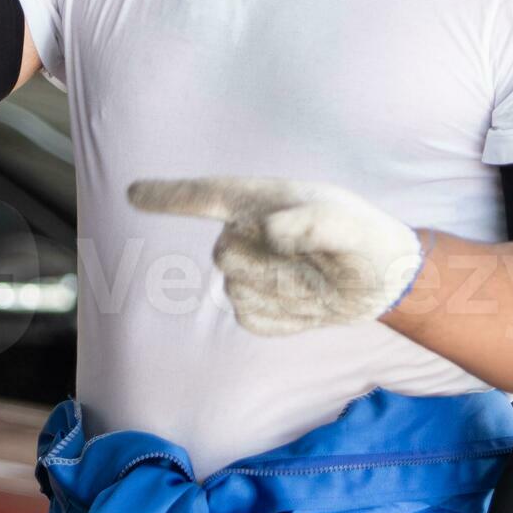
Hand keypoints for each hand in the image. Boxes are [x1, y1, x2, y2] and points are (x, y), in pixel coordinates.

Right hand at [127, 178, 425, 336]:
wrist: (380, 282)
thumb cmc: (365, 238)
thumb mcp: (352, 226)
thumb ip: (315, 221)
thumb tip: (269, 229)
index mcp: (259, 200)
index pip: (203, 196)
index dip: (167, 196)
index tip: (132, 193)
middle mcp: (244, 232)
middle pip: (222, 252)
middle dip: (263, 260)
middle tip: (315, 257)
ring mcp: (246, 274)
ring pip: (235, 289)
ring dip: (280, 290)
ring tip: (316, 278)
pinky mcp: (254, 310)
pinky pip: (251, 319)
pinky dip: (284, 318)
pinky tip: (309, 304)